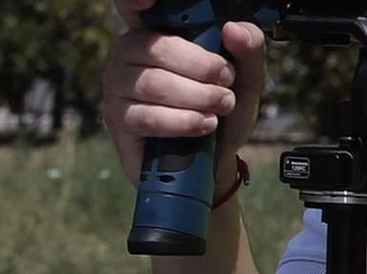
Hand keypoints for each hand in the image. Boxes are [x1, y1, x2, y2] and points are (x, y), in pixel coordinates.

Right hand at [104, 2, 265, 186]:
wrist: (213, 163)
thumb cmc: (221, 114)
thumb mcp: (245, 80)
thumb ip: (248, 49)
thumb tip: (233, 28)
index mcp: (155, 33)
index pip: (131, 6)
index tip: (149, 0)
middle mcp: (129, 55)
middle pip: (156, 48)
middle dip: (201, 67)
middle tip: (226, 83)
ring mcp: (118, 88)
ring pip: (153, 84)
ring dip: (196, 97)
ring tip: (220, 107)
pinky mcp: (118, 121)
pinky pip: (147, 116)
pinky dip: (181, 121)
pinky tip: (203, 125)